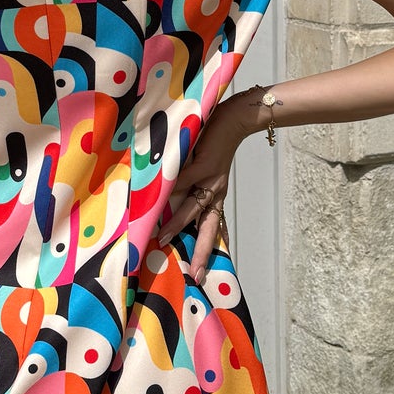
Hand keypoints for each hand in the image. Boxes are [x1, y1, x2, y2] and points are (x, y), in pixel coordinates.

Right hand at [155, 92, 253, 285]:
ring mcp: (211, 179)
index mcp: (217, 195)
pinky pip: (183, 179)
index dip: (209, 248)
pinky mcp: (204, 164)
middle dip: (202, 252)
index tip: (204, 271)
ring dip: (178, 224)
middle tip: (196, 275)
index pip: (214, 227)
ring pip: (193, 208)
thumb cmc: (216, 141)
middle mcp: (216, 192)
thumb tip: (168, 194)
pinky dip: (170, 188)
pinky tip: (157, 198)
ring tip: (163, 238)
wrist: (236, 119)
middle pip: (208, 228)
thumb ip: (192, 182)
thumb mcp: (208, 167)